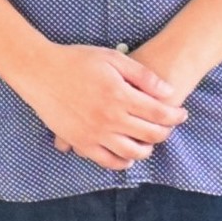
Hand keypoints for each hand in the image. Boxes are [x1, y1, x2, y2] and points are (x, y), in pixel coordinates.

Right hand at [11, 43, 186, 171]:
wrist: (39, 72)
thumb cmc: (77, 60)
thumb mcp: (113, 59)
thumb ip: (143, 76)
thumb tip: (169, 92)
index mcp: (120, 96)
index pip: (159, 113)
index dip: (176, 116)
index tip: (182, 113)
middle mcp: (109, 118)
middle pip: (150, 135)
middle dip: (165, 132)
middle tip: (168, 126)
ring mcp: (94, 134)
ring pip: (132, 153)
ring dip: (147, 149)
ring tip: (149, 140)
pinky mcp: (80, 143)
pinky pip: (107, 161)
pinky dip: (123, 161)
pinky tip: (129, 154)